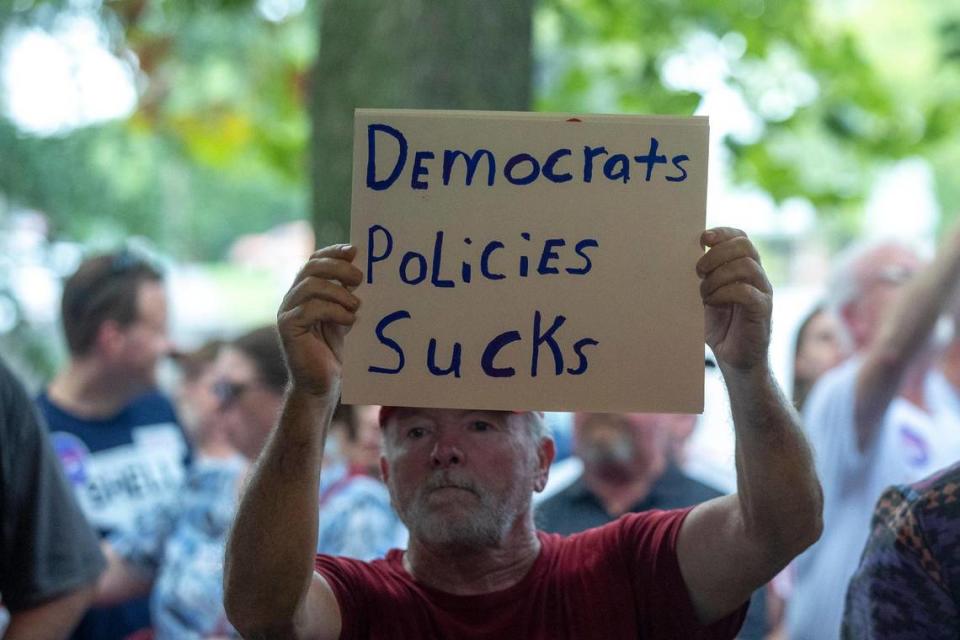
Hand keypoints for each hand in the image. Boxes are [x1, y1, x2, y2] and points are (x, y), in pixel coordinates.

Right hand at [277, 244, 362, 396]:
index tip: (356, 251)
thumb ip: (349, 296)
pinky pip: (309, 309)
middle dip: (338, 268)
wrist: (323, 384)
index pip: (315, 260)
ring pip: (310, 286)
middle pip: (311, 267)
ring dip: (338, 292)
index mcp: (307, 291)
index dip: (334, 252)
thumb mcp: (346, 317)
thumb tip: (365, 272)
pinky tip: (349, 321)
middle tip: (360, 278)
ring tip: (356, 306)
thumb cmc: (337, 352)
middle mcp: (293, 297)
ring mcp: (287, 311)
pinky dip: (333, 311)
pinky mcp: (287, 327)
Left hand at [697, 228, 771, 369]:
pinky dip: (725, 293)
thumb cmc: (718, 325)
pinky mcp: (763, 310)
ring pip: (747, 266)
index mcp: (744, 268)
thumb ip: (700, 277)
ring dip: (718, 276)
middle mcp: (757, 276)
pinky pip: (747, 292)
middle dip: (717, 254)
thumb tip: (676, 258)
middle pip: (745, 246)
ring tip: (704, 293)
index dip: (723, 233)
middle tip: (698, 271)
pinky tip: (712, 302)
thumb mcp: (705, 296)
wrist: (734, 357)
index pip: (741, 237)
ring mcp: (763, 292)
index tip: (702, 239)